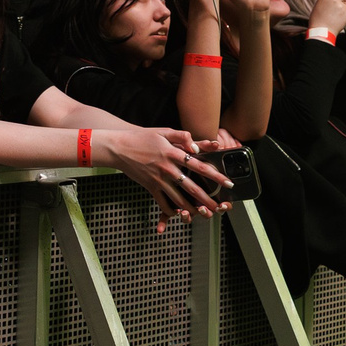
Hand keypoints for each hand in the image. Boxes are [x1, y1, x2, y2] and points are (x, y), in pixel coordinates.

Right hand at [98, 126, 228, 226]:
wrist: (119, 147)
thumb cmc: (142, 138)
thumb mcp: (163, 131)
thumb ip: (182, 136)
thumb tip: (196, 145)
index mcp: (173, 153)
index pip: (199, 166)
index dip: (215, 175)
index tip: (227, 182)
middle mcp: (167, 168)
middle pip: (192, 187)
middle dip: (208, 198)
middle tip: (220, 206)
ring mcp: (158, 180)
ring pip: (179, 198)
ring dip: (193, 208)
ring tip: (204, 214)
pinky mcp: (150, 187)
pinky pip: (163, 203)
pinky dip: (172, 210)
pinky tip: (179, 214)